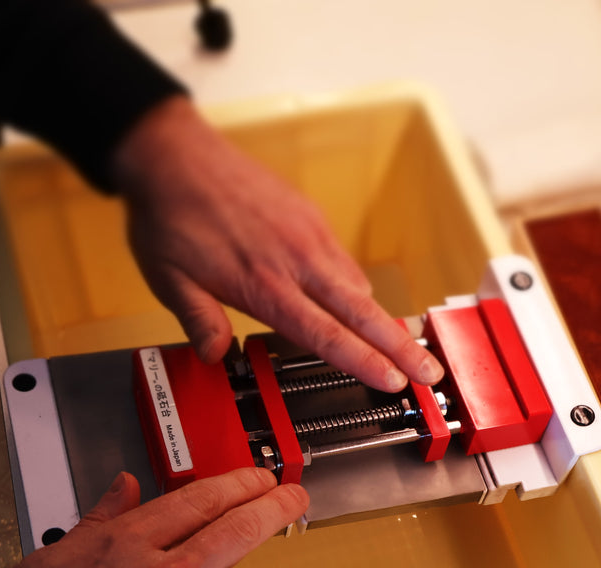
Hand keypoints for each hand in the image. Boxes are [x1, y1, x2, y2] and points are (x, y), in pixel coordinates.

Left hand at [111, 96, 443, 392]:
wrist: (175, 154)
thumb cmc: (170, 217)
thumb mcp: (169, 281)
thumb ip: (199, 321)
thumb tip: (216, 356)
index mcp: (264, 285)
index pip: (326, 334)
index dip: (363, 361)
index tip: (393, 380)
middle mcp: (296, 261)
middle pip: (362, 312)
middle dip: (401, 346)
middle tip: (430, 371)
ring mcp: (308, 236)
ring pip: (359, 286)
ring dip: (382, 319)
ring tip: (404, 345)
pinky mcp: (310, 217)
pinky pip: (343, 261)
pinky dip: (355, 288)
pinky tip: (355, 303)